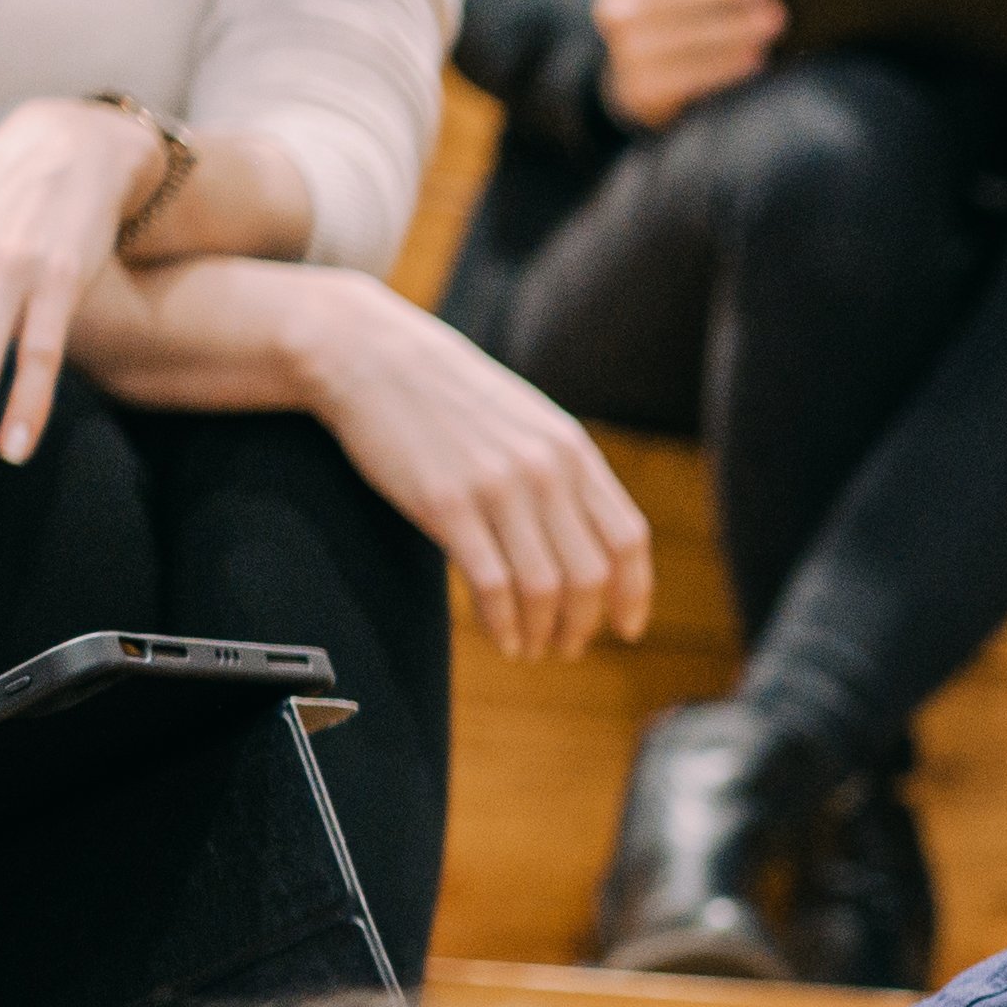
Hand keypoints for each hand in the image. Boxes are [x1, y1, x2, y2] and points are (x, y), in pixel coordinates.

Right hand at [272, 273, 655, 656]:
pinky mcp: (447, 505)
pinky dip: (502, 624)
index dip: (634, 593)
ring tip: (532, 648)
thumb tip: (593, 542)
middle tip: (566, 647)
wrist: (373, 358)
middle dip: (583, 624)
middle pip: (590, 575)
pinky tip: (500, 638)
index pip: (627, 539)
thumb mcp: (527, 422)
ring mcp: (497, 488)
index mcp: (572, 452)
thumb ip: (563, 474)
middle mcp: (545, 470)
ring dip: (542, 632)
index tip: (627, 630)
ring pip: (544, 588)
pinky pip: (492, 585)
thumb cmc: (450, 397)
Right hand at [598, 0, 785, 129]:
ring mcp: (625, 48)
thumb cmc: (666, 7)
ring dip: (732, 27)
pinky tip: (757, 56)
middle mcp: (614, 4)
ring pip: (682, 36)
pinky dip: (724, 65)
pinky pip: (687, 75)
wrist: (636, 77)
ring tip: (774, 18)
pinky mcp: (641, 86)